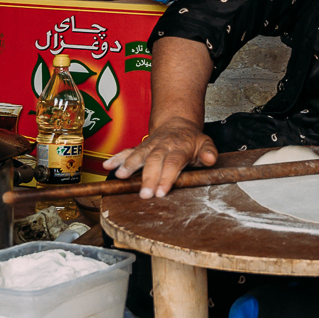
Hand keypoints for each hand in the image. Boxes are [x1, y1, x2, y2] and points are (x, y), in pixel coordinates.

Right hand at [103, 116, 217, 197]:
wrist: (177, 123)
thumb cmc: (191, 140)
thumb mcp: (205, 143)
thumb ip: (208, 152)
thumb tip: (211, 159)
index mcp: (179, 147)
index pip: (173, 163)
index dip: (167, 177)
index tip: (161, 192)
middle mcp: (162, 146)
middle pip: (154, 161)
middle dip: (148, 178)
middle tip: (144, 194)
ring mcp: (149, 146)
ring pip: (138, 154)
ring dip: (128, 165)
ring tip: (121, 177)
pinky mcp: (140, 148)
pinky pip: (127, 151)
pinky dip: (117, 158)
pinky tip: (107, 166)